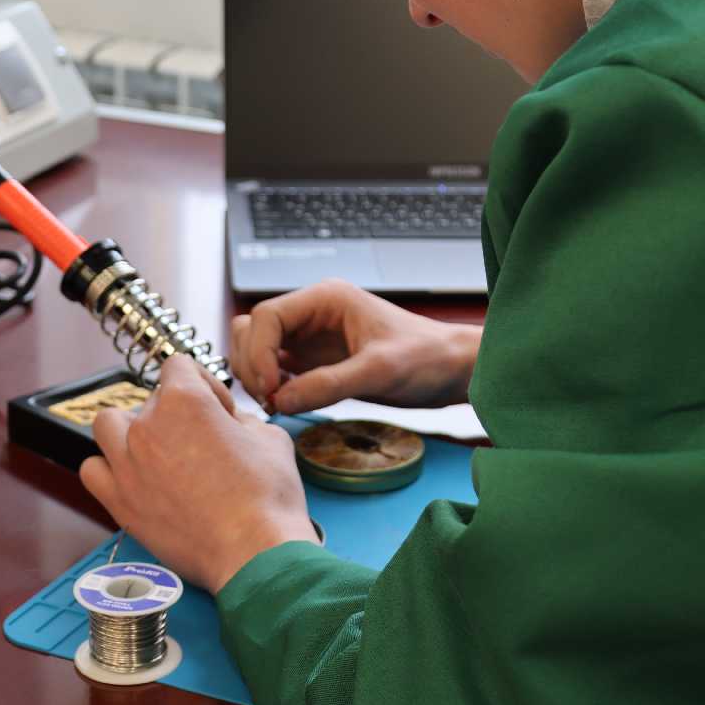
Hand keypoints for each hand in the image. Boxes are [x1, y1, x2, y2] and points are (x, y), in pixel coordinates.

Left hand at [79, 355, 318, 593]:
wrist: (253, 552)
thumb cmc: (267, 495)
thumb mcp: (270, 437)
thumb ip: (241, 418)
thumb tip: (228, 423)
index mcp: (184, 401)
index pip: (178, 365)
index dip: (204, 383)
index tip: (219, 409)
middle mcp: (146, 426)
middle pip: (151, 399)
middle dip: (178, 413)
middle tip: (203, 441)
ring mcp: (126, 464)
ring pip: (108, 425)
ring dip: (130, 430)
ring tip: (157, 451)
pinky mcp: (118, 501)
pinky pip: (92, 470)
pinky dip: (109, 468)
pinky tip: (135, 478)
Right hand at [232, 279, 480, 414]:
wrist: (452, 370)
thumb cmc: (427, 358)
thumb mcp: (380, 371)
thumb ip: (330, 384)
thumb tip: (280, 400)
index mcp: (325, 299)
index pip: (266, 316)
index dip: (258, 352)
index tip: (270, 388)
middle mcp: (312, 315)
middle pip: (252, 331)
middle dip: (252, 364)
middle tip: (273, 400)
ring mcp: (311, 339)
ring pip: (258, 350)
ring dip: (258, 376)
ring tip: (280, 404)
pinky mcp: (316, 363)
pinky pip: (275, 371)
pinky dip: (271, 387)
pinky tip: (287, 405)